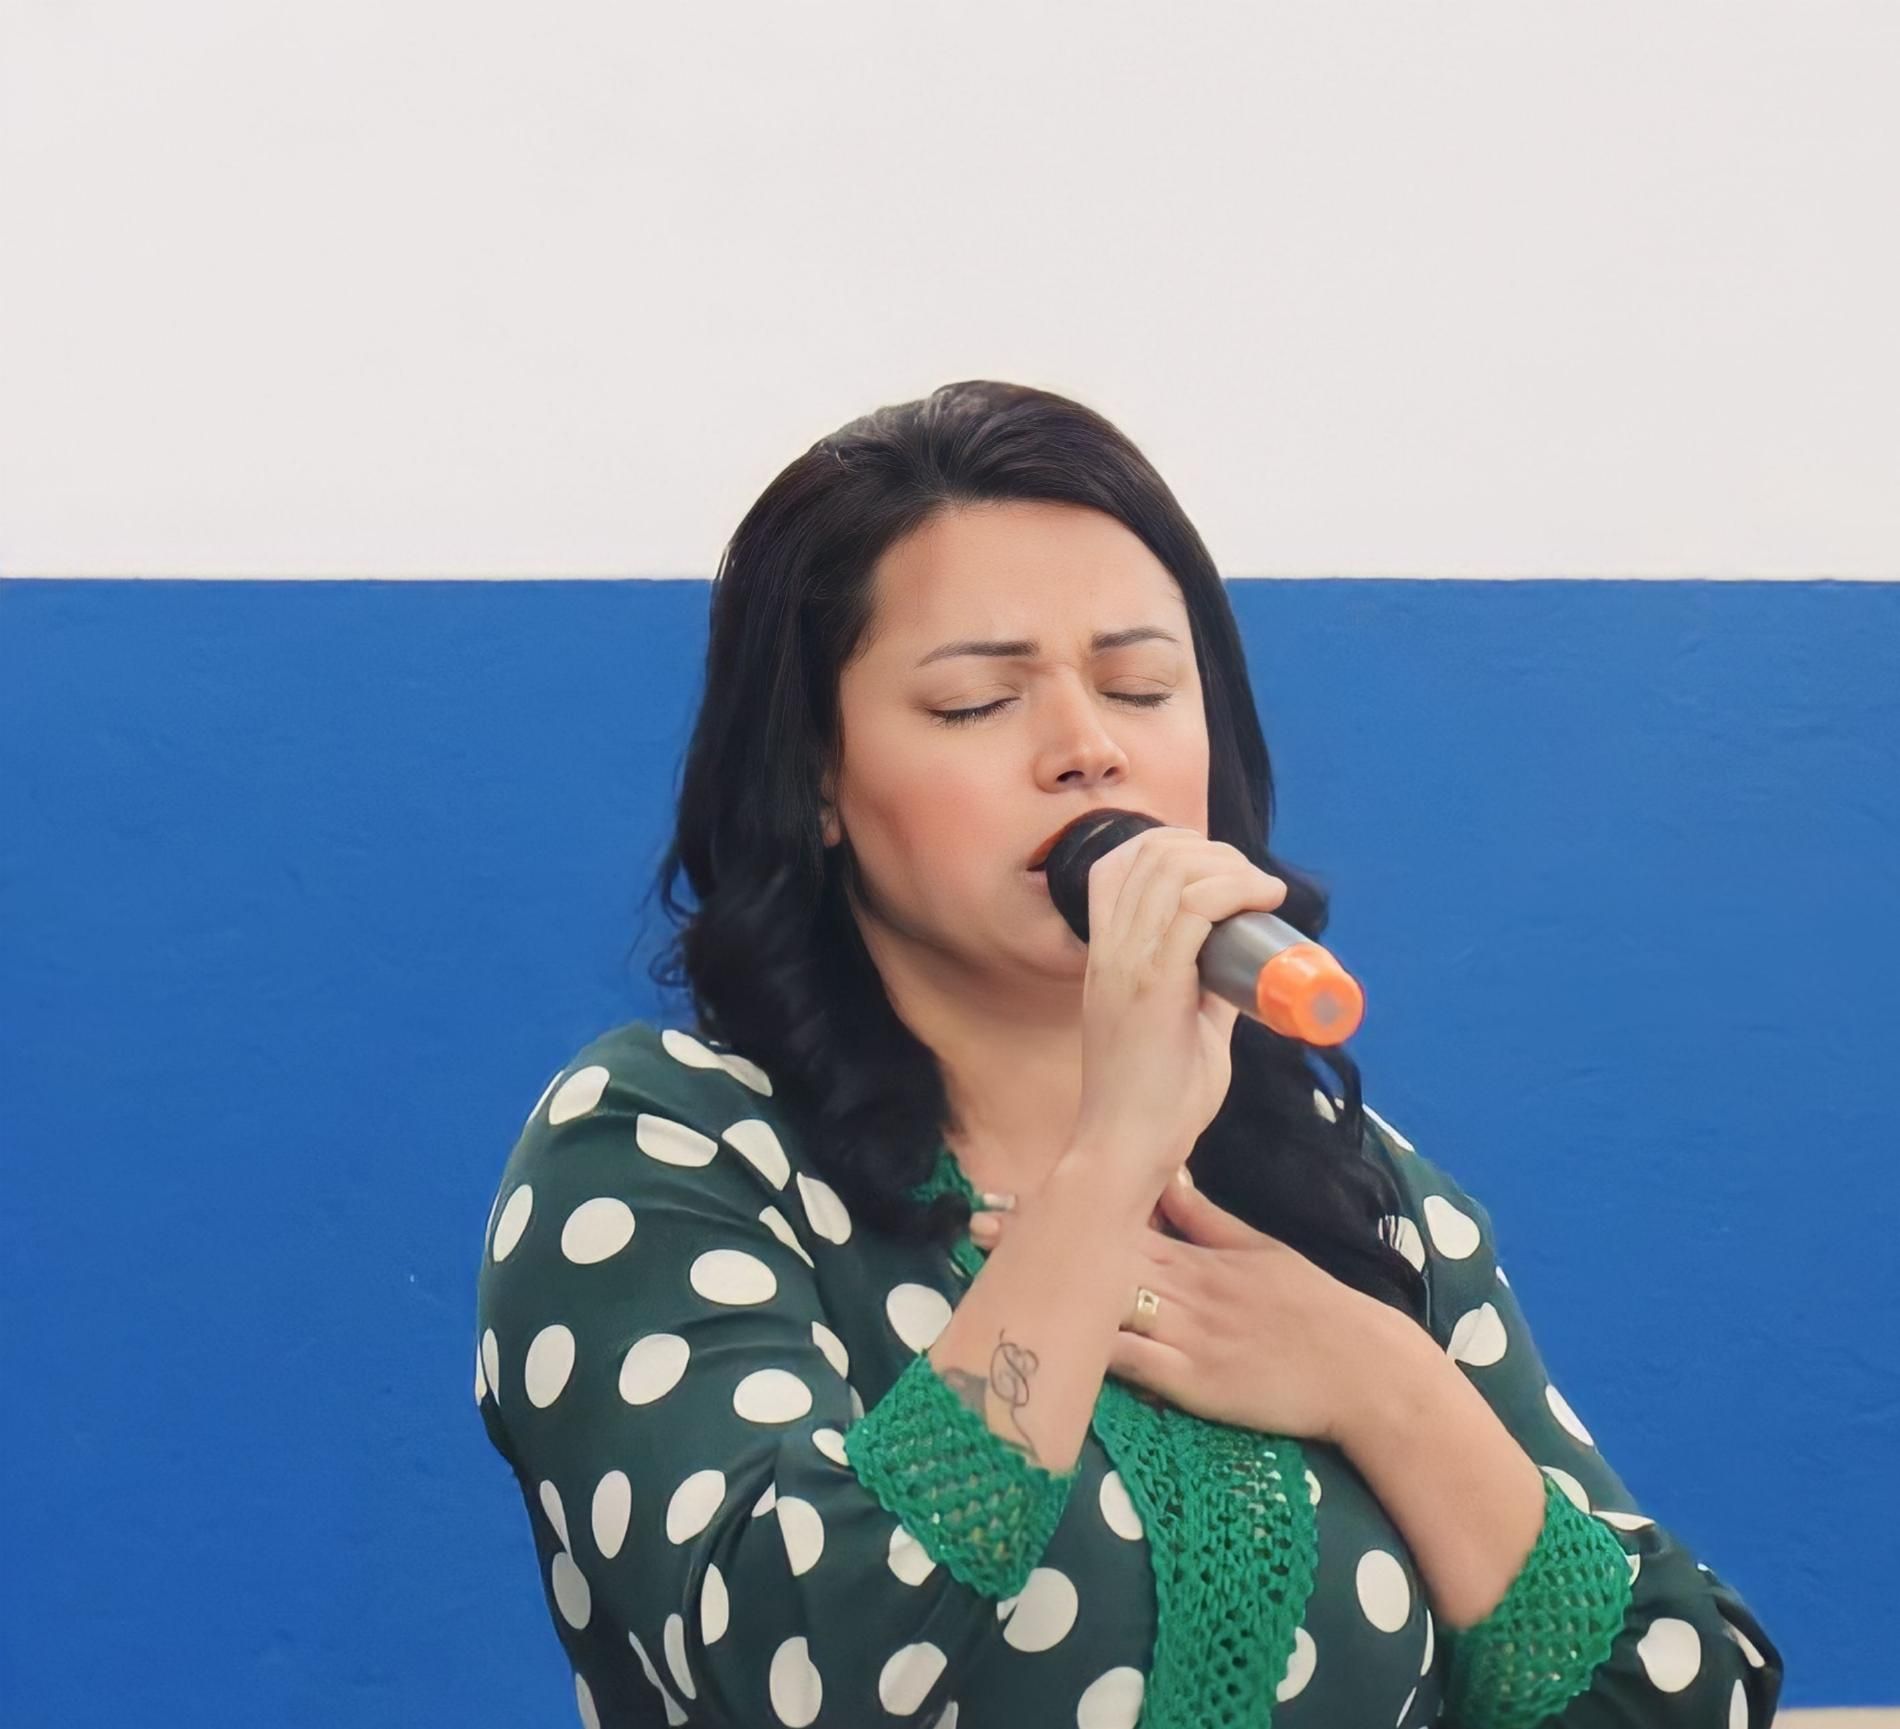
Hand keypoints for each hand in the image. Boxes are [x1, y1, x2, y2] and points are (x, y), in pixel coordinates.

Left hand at [969, 1169, 1401, 1446]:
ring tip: (992, 1277)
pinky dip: (1088, 1352)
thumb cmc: (1314, 1309)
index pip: (1115, 1221)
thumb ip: (1206, 1219)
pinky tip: (1046, 1342)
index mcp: (1195, 1254)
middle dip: (1036, 1241)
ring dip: (1049, 1289)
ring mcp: (1184, 1335)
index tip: (1009, 1196)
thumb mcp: (1260, 1249)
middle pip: (1095, 1256)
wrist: (1363, 1370)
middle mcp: (1181, 1288)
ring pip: (1103, 1304)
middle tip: (976, 1224)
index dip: (1060, 1208)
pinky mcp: (1191, 1383)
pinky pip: (1130, 1365)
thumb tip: (1166, 1176)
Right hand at [1069, 826, 1289, 1189]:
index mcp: (1104, 955)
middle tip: (1251, 883)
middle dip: (1211, 850)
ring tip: (1262, 891)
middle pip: (1150, 853)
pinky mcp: (1154, 985)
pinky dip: (1235, 889)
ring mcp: (1127, 964)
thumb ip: (1204, 992)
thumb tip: (1243, 968)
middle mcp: (1109, 950)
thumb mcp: (1181, 1026)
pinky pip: (1194, 909)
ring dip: (1229, 866)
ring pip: (1173, 870)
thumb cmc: (1154, 1101)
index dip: (1171, 847)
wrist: (1126, 1148)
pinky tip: (1264, 899)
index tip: (1221, 872)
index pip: (1116, 864)